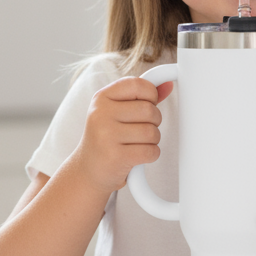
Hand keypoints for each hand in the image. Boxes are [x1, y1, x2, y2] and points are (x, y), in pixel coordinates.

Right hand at [75, 76, 173, 192]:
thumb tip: (168, 85)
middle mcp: (101, 114)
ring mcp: (106, 135)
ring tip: (138, 143)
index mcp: (102, 98)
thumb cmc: (107, 137)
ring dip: (153, 140)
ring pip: (152, 132)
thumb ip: (143, 97)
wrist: (88, 171)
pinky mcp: (115, 157)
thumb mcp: (118, 111)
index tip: (148, 104)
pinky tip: (139, 155)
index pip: (138, 85)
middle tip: (143, 128)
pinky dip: (151, 154)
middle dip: (154, 121)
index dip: (151, 95)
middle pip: (149, 110)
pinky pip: (151, 151)